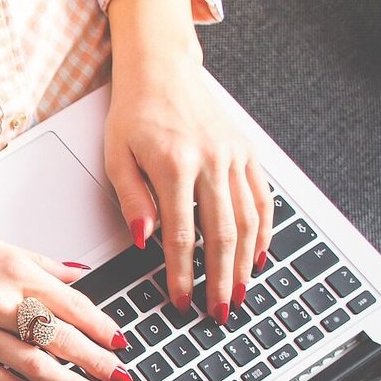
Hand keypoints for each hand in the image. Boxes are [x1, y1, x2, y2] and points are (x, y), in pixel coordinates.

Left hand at [105, 0, 273, 323]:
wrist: (162, 69)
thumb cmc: (134, 113)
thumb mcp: (116, 156)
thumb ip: (132, 199)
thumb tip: (144, 240)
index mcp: (175, 165)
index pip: (181, 234)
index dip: (182, 273)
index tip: (180, 300)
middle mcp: (211, 161)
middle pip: (222, 234)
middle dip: (221, 279)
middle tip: (219, 311)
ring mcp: (234, 156)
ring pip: (248, 220)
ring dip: (246, 263)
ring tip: (240, 293)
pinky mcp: (247, 152)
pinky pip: (262, 198)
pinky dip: (264, 231)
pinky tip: (258, 256)